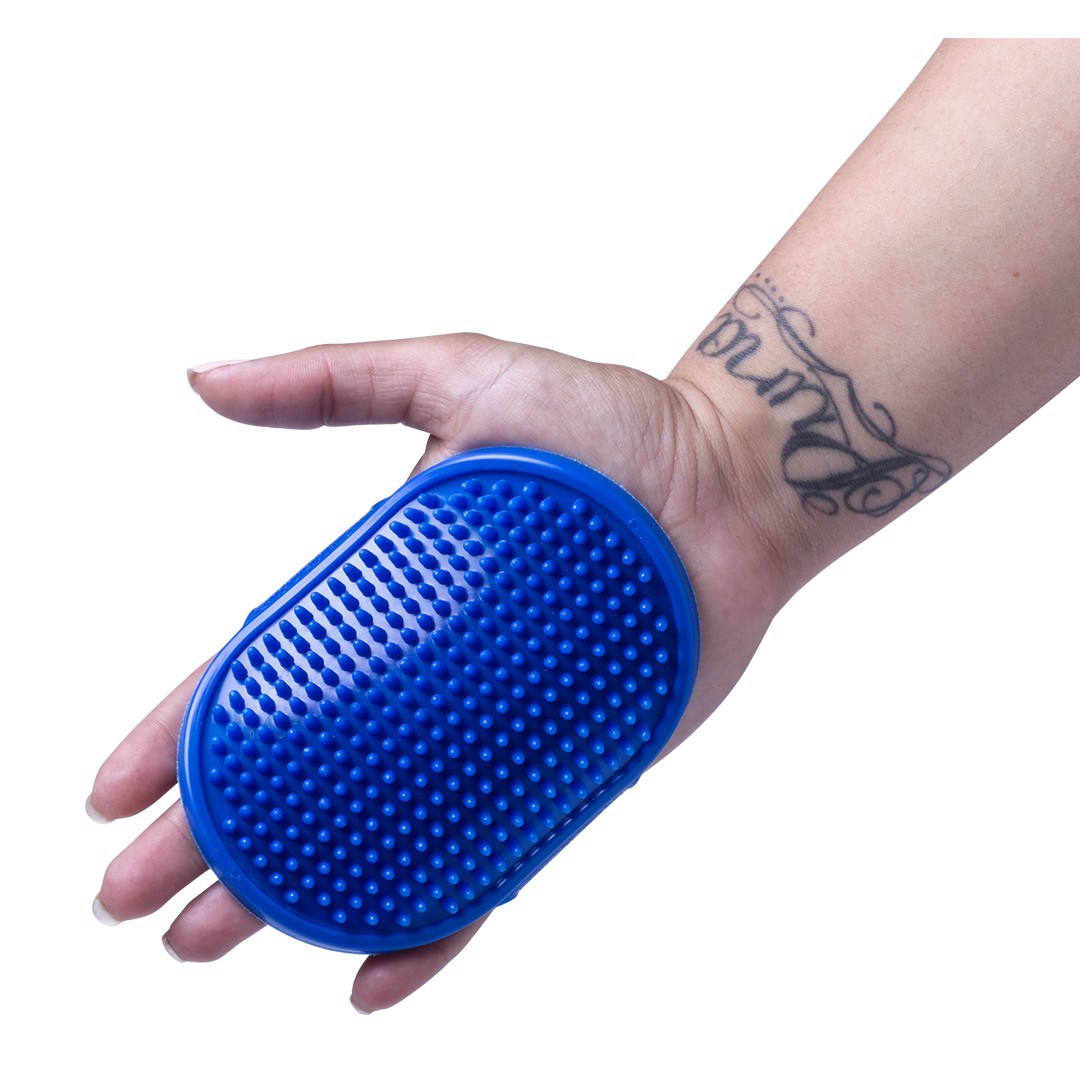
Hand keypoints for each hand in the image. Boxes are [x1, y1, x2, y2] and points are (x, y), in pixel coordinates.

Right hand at [89, 332, 790, 1010]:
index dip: (181, 736)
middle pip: (296, 771)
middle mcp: (424, 672)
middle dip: (210, 837)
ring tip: (206, 945)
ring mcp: (487, 730)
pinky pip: (487, 863)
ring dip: (290, 894)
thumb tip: (202, 379)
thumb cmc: (604, 422)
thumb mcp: (458, 377)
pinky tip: (371, 975)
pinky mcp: (561, 771)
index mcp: (384, 595)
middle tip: (130, 899)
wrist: (730, 482)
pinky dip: (432, 923)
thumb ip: (334, 379)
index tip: (112, 793)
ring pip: (371, 831)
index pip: (261, 677)